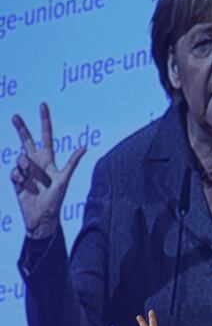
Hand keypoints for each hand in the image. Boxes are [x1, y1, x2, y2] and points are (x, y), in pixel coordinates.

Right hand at [10, 103, 85, 238]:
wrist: (42, 219)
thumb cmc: (56, 201)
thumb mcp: (64, 180)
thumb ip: (72, 163)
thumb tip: (84, 147)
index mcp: (49, 160)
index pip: (46, 136)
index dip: (44, 121)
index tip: (42, 105)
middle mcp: (37, 163)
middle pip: (27, 141)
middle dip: (21, 128)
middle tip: (15, 116)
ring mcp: (26, 172)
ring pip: (19, 158)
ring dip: (23, 167)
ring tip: (30, 180)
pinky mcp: (17, 181)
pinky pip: (13, 171)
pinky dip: (17, 177)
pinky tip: (24, 186)